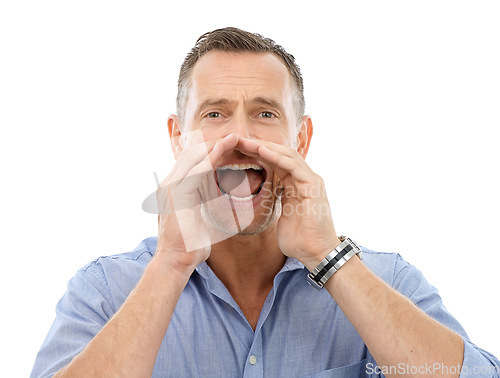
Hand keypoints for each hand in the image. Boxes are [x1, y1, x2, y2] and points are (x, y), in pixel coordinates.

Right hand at [154, 132, 239, 273]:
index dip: (211, 151)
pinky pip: (195, 171)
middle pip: (192, 153)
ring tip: (233, 138)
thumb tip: (225, 202)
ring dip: (215, 147)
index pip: (192, 161)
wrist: (176, 261)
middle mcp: (169, 183)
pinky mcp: (176, 194)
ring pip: (193, 158)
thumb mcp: (202, 217)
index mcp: (174, 188)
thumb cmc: (190, 244)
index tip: (231, 146)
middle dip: (214, 143)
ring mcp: (170, 187)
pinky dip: (210, 160)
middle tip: (235, 136)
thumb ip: (208, 204)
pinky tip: (224, 152)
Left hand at [238, 137, 340, 269]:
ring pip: (286, 155)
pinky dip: (276, 157)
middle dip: (259, 146)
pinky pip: (293, 166)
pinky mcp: (313, 185)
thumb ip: (276, 203)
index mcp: (296, 185)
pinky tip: (261, 151)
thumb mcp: (281, 216)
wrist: (316, 254)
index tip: (238, 151)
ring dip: (265, 147)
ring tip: (246, 141)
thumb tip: (263, 200)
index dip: (257, 155)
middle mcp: (304, 179)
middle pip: (280, 155)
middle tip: (238, 140)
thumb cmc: (299, 240)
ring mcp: (310, 180)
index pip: (275, 163)